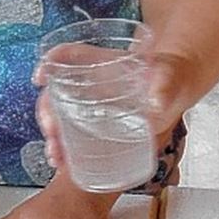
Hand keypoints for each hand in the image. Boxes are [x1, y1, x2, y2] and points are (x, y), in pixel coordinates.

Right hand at [33, 48, 190, 174]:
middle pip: (57, 91)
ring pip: (61, 116)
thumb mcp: (169, 75)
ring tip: (56, 156)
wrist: (178, 90)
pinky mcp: (99, 125)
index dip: (50, 62)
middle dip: (47, 111)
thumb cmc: (172, 75)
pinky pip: (73, 135)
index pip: (69, 55)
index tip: (40, 78)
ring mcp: (93, 105)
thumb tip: (157, 101)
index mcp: (103, 62)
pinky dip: (65, 149)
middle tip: (52, 132)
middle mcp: (91, 82)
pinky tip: (63, 164)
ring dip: (52, 136)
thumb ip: (164, 84)